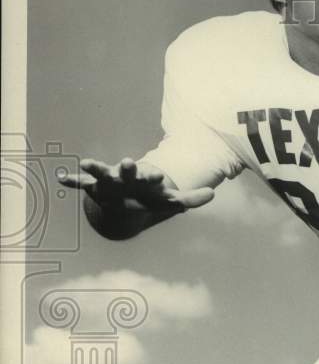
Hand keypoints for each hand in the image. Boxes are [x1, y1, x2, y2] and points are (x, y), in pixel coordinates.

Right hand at [57, 157, 213, 213]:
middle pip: (127, 171)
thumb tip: (213, 194)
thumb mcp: (172, 202)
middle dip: (127, 168)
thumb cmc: (151, 198)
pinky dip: (72, 181)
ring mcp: (110, 181)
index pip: (151, 177)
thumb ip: (192, 200)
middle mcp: (127, 177)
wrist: (130, 200)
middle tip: (129, 162)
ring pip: (102, 172)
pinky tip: (61, 178)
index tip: (159, 175)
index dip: (155, 177)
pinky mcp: (96, 188)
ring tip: (86, 162)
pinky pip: (82, 184)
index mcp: (145, 179)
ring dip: (95, 167)